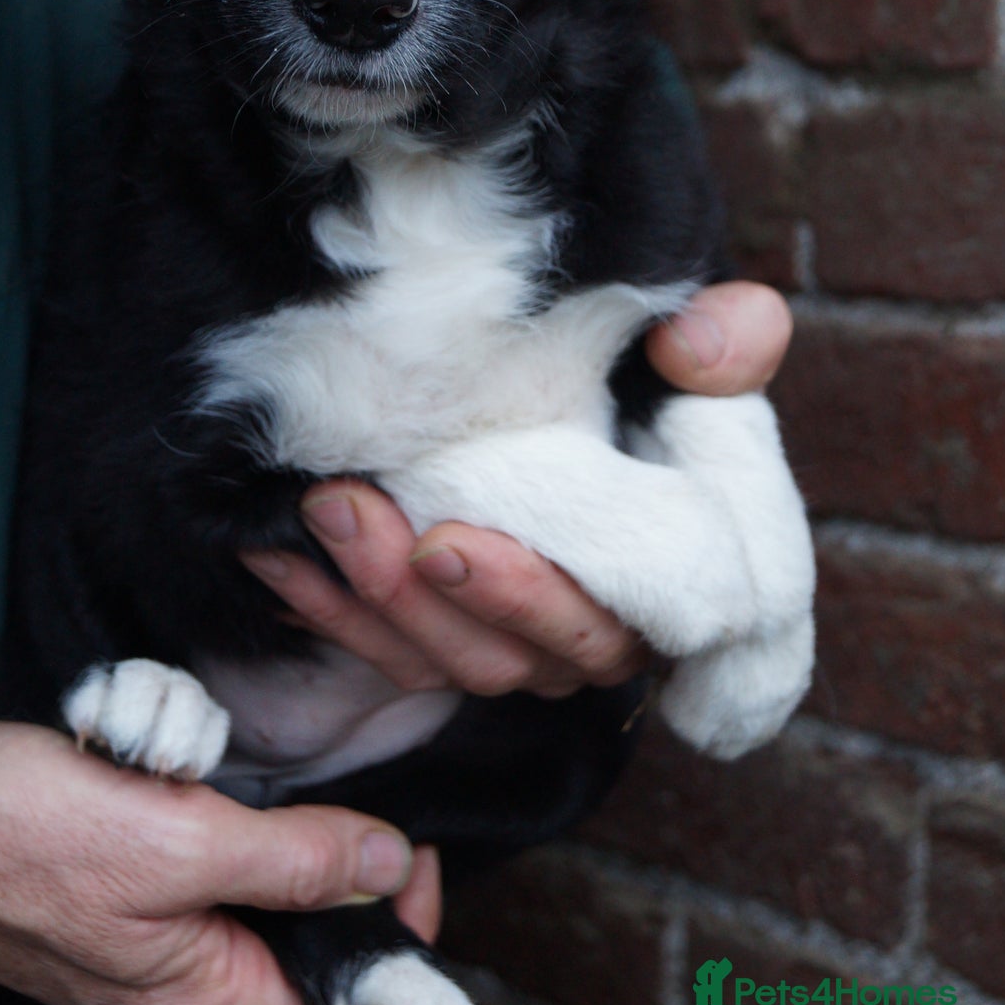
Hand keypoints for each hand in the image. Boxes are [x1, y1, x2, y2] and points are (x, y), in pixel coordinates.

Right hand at [0, 717, 437, 1004]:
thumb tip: (387, 866)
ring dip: (275, 835)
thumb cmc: (20, 839)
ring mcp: (156, 941)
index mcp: (205, 1004)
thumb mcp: (178, 845)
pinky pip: (209, 862)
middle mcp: (186, 988)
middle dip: (341, 878)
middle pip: (310, 954)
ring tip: (243, 787)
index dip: (399, 956)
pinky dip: (220, 811)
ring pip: (261, 898)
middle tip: (362, 819)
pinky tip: (192, 768)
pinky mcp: (131, 891)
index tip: (417, 869)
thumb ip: (292, 861)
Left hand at [242, 281, 791, 700]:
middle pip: (512, 659)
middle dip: (423, 597)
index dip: (526, 597)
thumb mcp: (698, 344)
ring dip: (369, 597)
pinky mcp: (451, 636)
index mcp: (668, 581)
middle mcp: (592, 632)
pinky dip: (325, 608)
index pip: (608, 624)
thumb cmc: (650, 370)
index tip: (446, 539)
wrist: (576, 383)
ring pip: (443, 664)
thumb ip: (732, 340)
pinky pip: (386, 651)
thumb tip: (695, 344)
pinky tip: (272, 553)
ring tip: (317, 509)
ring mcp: (518, 642)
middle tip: (354, 507)